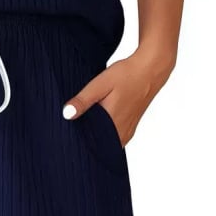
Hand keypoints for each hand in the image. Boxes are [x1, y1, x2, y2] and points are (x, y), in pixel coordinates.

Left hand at [61, 47, 175, 146]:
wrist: (149, 71)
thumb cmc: (126, 75)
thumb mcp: (100, 84)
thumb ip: (83, 100)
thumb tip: (66, 114)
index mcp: (112, 122)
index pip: (90, 143)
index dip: (78, 140)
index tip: (68, 133)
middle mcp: (121, 131)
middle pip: (98, 145)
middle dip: (85, 139)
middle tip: (74, 126)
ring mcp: (128, 131)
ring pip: (107, 142)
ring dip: (96, 136)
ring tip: (84, 123)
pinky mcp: (131, 127)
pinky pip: (115, 138)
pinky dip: (105, 134)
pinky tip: (97, 122)